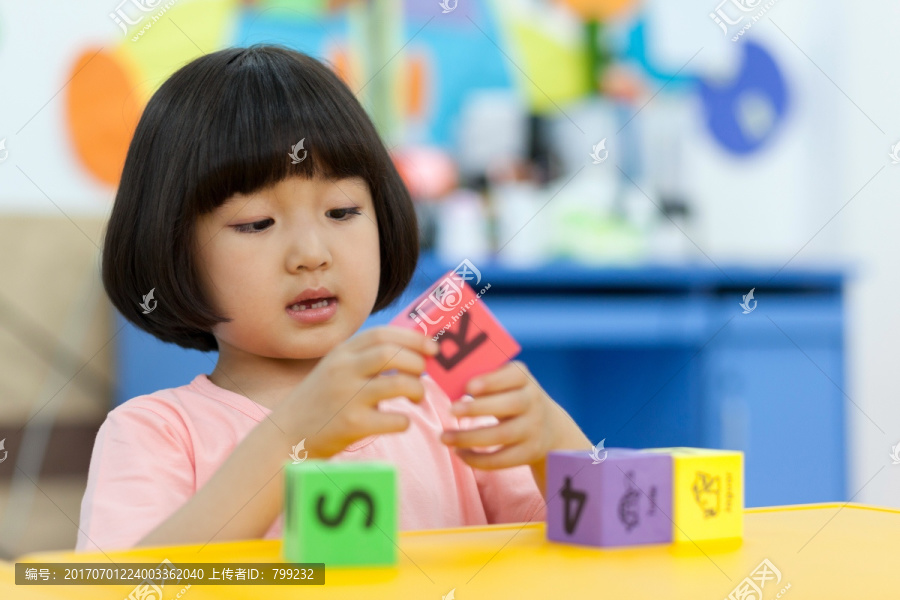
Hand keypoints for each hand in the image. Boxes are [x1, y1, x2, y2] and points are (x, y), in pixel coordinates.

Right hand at [273, 326, 438, 458]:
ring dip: (416, 390)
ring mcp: (347, 397)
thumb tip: (412, 351)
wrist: (287, 434)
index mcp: (341, 353)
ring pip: (398, 384)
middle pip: (391, 355)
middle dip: (416, 363)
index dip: (412, 338)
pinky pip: (394, 419)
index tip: (432, 348)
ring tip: (415, 398)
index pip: (382, 334)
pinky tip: (400, 422)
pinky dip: (405, 420)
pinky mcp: (352, 425)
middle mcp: (343, 370)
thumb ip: (365, 358)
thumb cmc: (322, 401)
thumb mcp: (336, 369)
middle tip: (421, 375)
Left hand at [440, 360, 586, 469]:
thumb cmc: (513, 398)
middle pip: (511, 404)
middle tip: (451, 410)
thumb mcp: (507, 385)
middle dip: (479, 408)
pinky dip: (478, 459)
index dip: (492, 381)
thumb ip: (485, 382)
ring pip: (504, 434)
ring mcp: (533, 428)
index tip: (469, 386)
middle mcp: (534, 402)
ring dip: (470, 437)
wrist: (550, 428)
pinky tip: (459, 453)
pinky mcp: (529, 452)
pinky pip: (502, 459)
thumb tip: (450, 383)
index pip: (515, 375)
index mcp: (525, 379)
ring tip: (445, 437)